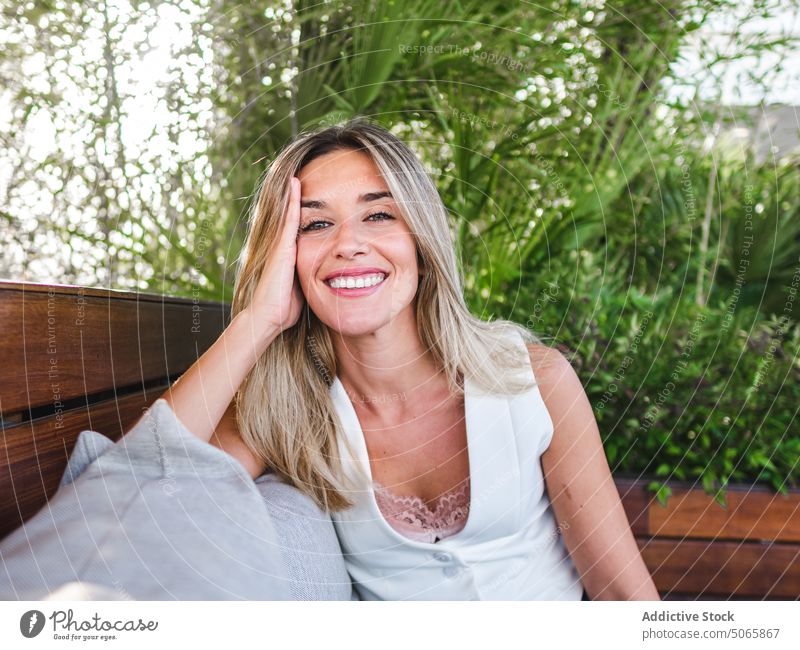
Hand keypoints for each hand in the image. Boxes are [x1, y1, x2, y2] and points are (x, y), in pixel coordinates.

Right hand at [248, 176, 304, 335]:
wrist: (270, 316)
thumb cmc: (286, 307)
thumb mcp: (302, 286)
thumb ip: (310, 275)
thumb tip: (327, 276)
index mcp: (290, 254)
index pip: (299, 227)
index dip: (303, 210)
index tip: (312, 193)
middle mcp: (284, 246)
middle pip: (291, 215)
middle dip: (295, 195)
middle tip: (301, 172)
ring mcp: (281, 245)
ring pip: (289, 211)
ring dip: (293, 191)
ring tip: (297, 170)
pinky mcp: (282, 246)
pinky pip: (289, 218)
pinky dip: (292, 200)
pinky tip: (296, 183)